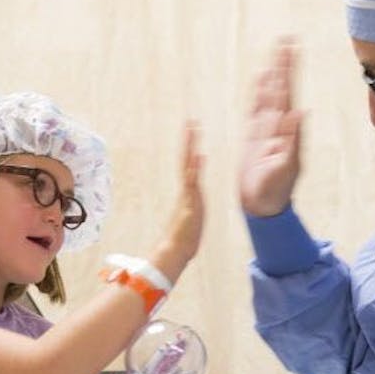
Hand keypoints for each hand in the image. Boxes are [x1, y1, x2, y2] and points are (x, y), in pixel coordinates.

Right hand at [152, 123, 204, 284]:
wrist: (174, 252)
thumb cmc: (183, 242)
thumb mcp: (192, 224)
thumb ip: (191, 216)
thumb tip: (191, 216)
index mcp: (188, 194)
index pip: (189, 167)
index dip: (190, 151)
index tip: (192, 135)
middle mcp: (187, 191)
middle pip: (186, 160)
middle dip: (189, 141)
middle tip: (191, 121)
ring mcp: (187, 195)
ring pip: (188, 166)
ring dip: (191, 147)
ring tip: (193, 128)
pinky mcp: (189, 203)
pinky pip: (192, 182)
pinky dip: (195, 168)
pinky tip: (199, 155)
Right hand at [239, 40, 303, 217]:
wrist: (263, 206)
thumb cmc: (276, 190)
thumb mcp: (287, 166)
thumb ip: (293, 139)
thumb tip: (302, 111)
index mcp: (287, 127)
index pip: (288, 90)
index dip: (290, 68)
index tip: (293, 46)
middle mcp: (278, 124)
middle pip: (280, 86)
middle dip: (282, 62)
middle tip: (286, 38)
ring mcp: (265, 129)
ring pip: (268, 93)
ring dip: (271, 73)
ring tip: (275, 52)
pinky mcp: (253, 136)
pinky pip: (255, 108)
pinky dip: (257, 91)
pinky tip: (260, 78)